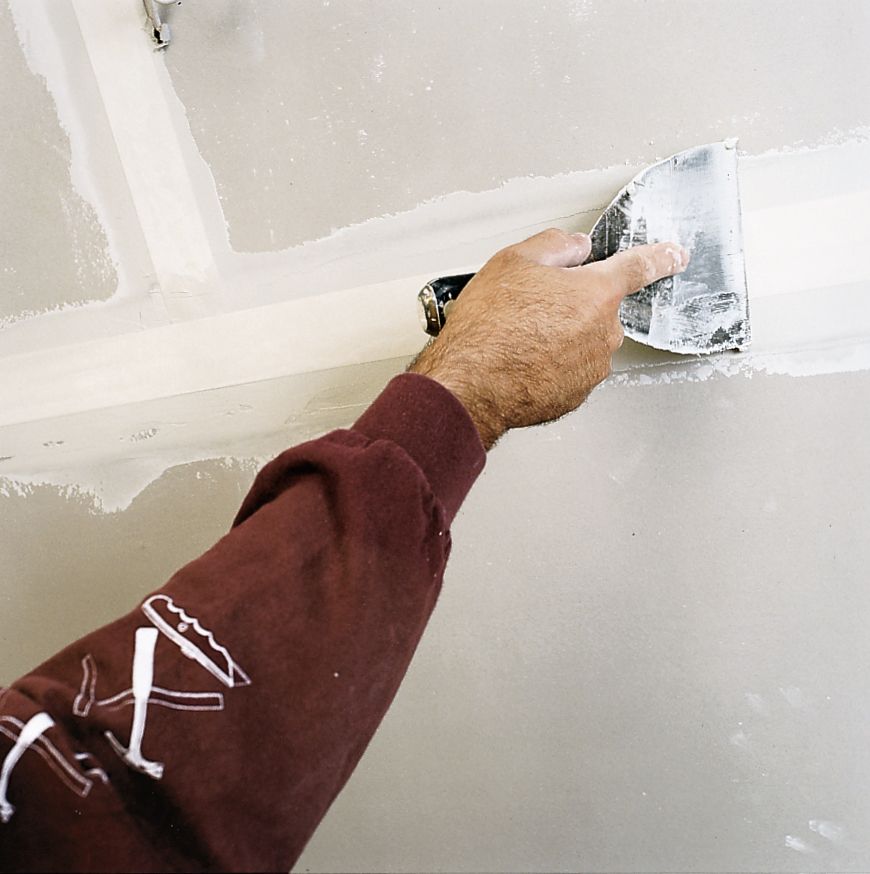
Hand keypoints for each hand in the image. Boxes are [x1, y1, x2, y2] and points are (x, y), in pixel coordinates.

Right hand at [409, 228, 688, 448]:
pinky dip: (548, 365)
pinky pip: (567, 372)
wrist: (469, 385)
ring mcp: (590, 369)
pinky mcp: (573, 396)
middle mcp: (603, 333)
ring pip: (581, 342)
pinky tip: (519, 360)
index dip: (660, 258)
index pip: (639, 267)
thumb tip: (575, 246)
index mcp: (596, 293)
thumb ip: (555, 244)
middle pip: (597, 309)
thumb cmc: (488, 327)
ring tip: (517, 337)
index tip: (675, 257)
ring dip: (558, 337)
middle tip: (530, 307)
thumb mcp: (514, 261)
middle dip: (571, 304)